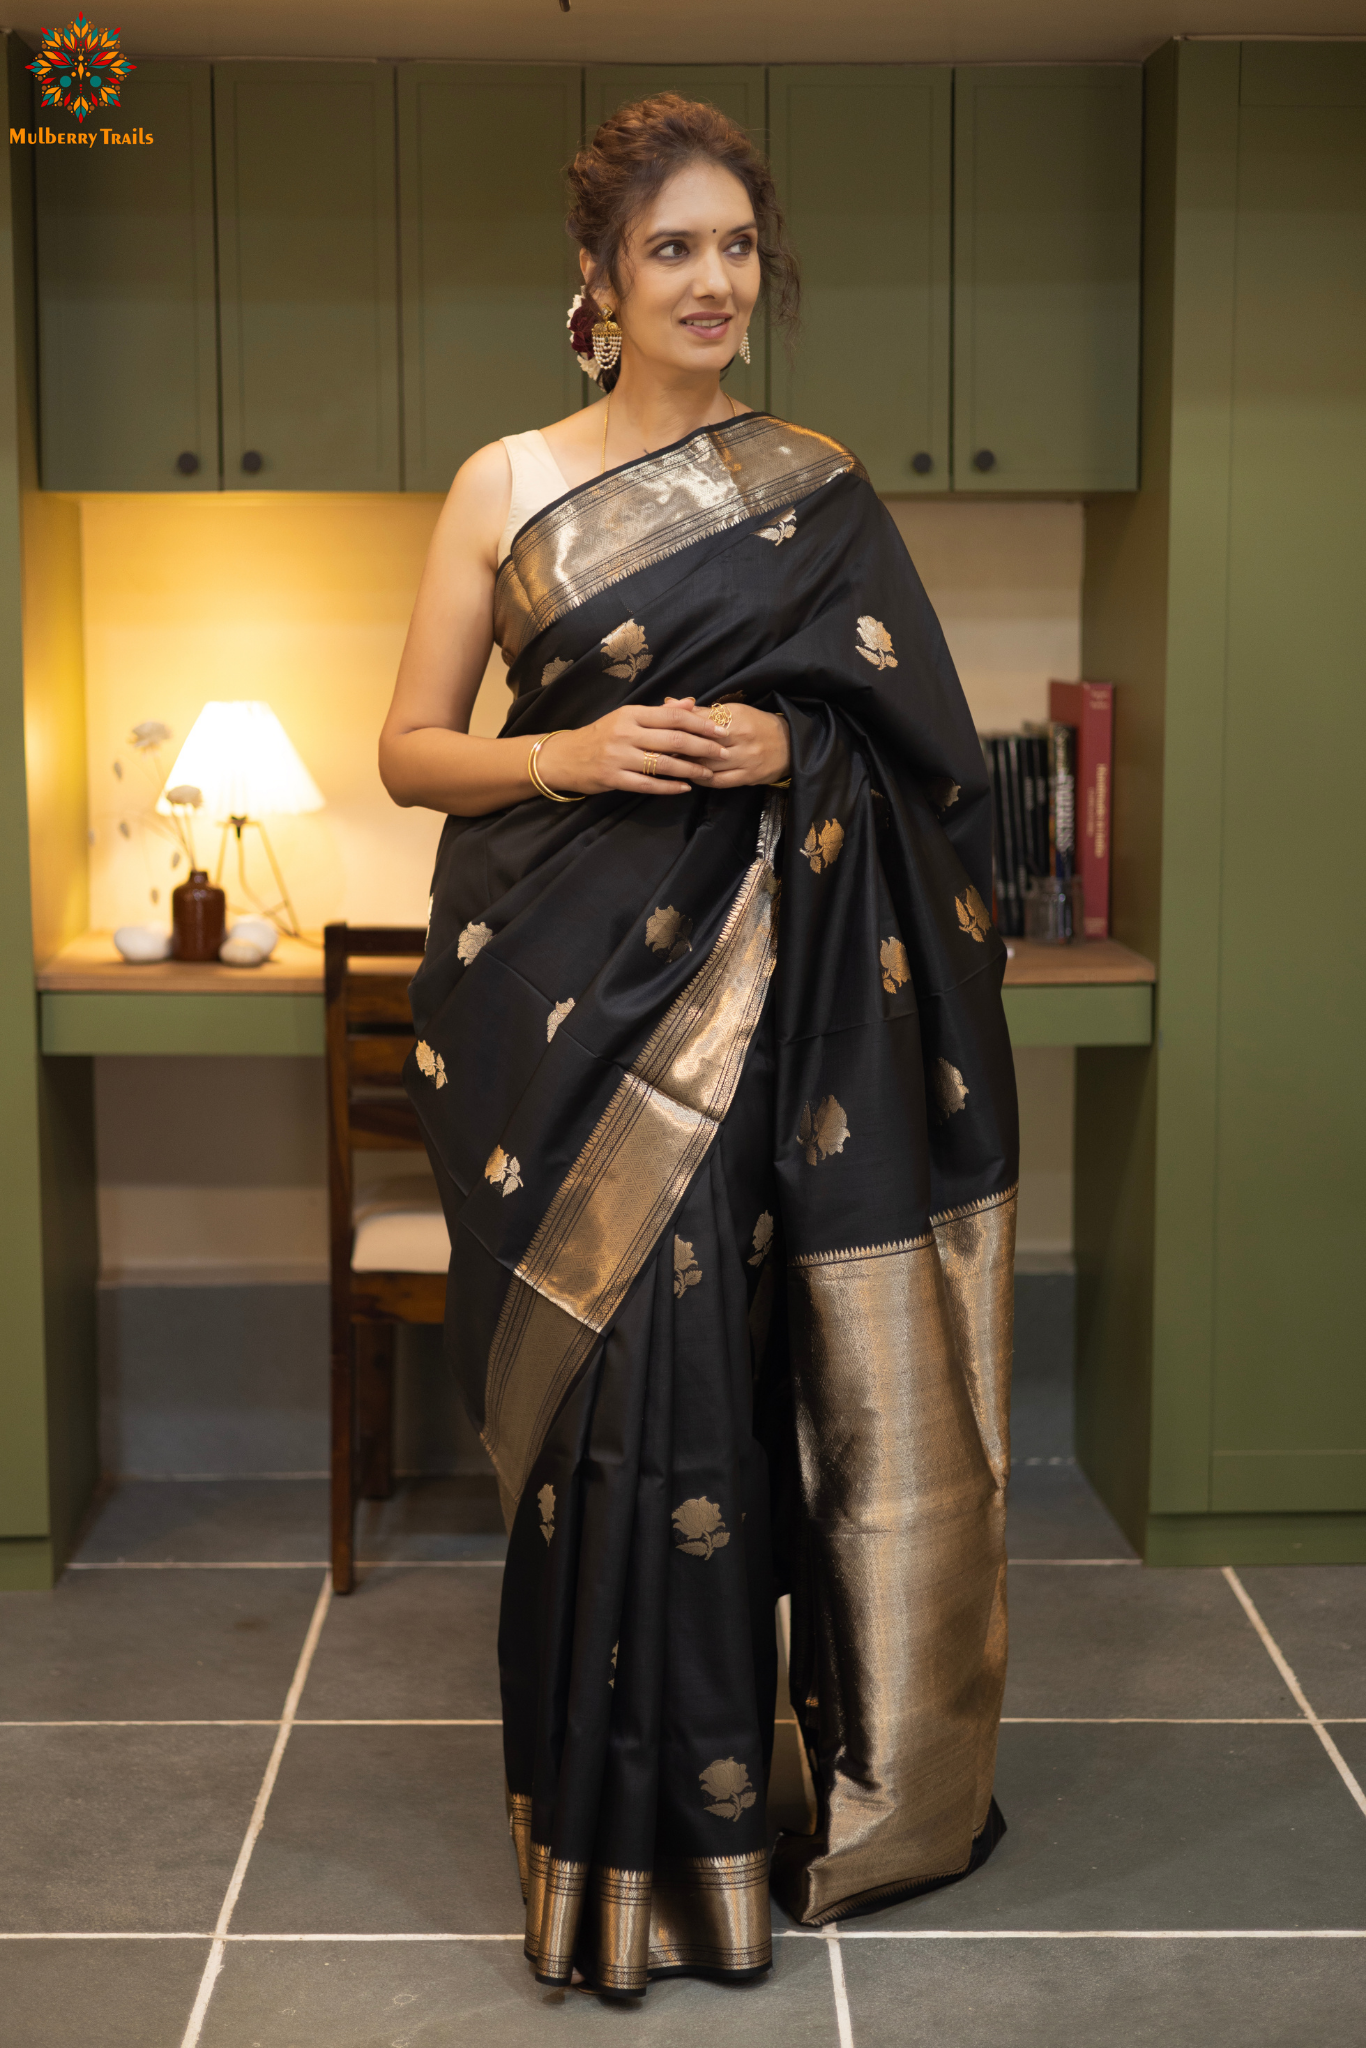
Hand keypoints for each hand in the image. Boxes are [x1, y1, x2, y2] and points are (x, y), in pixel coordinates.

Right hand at [534, 701, 727, 797]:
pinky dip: (669, 787)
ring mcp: (619, 757)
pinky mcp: (614, 779)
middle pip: (674, 739)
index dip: (701, 723)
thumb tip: (692, 703)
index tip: (721, 730)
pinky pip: (648, 784)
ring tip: (709, 773)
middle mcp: (626, 733)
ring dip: (691, 769)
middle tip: (724, 753)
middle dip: (703, 747)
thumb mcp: (627, 717)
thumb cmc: (601, 736)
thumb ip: (660, 712)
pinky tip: (685, 787)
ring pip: (664, 763)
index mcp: (631, 714)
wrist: (564, 757)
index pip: (673, 716)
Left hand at [661, 698, 790, 788]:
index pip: (701, 722)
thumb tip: (668, 703)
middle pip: (702, 744)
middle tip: (658, 751)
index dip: (678, 728)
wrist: (791, 744)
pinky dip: (702, 779)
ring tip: (671, 765)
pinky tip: (691, 776)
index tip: (660, 731)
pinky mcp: (748, 776)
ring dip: (688, 766)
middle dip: (679, 749)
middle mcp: (741, 737)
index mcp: (736, 717)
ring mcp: (745, 759)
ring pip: (708, 764)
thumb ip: (701, 711)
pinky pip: (719, 781)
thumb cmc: (757, 724)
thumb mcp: (733, 711)